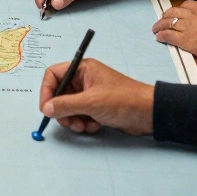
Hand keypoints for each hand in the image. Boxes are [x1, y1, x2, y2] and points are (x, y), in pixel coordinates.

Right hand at [38, 59, 154, 135]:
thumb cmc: (123, 100)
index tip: (46, 108)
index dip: (47, 91)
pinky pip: (79, 115)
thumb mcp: (91, 102)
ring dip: (72, 119)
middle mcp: (84, 80)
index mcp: (82, 69)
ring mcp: (90, 94)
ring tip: (83, 126)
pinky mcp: (96, 108)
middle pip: (59, 94)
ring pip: (68, 107)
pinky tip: (94, 126)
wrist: (149, 114)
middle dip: (62, 110)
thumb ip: (65, 105)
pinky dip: (83, 123)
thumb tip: (46, 109)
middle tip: (68, 122)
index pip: (54, 75)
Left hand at [152, 1, 196, 66]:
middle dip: (166, 15)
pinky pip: (168, 35)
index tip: (177, 13)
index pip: (187, 5)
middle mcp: (193, 15)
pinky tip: (158, 37)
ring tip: (155, 29)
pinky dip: (162, 35)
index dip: (180, 9)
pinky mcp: (186, 40)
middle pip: (173, 12)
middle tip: (162, 20)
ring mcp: (188, 27)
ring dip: (160, 25)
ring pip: (168, 22)